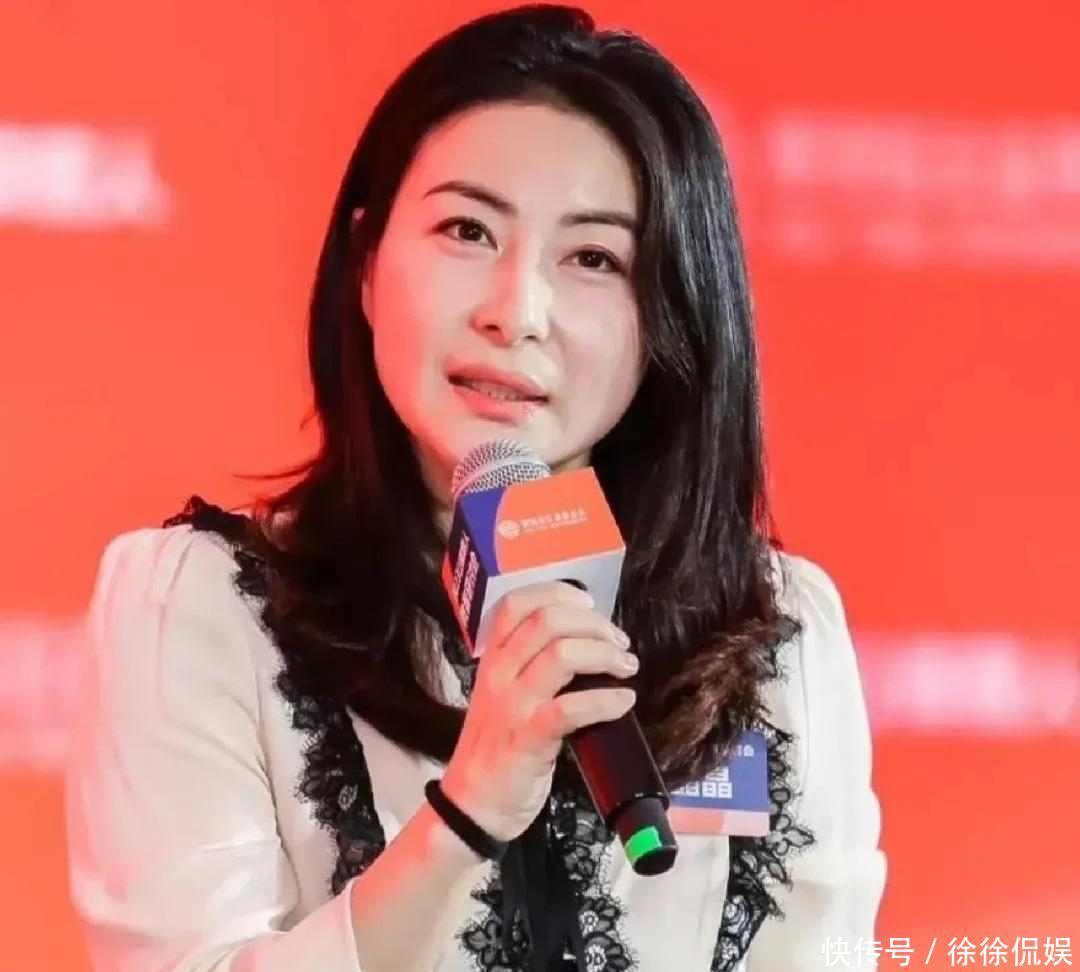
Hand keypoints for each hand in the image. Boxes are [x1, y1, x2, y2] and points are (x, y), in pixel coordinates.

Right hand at [440, 581, 637, 843]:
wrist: (473, 806)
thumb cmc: (496, 748)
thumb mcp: (503, 696)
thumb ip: (531, 667)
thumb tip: (585, 644)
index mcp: (492, 659)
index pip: (515, 603)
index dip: (557, 593)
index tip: (589, 604)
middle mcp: (498, 674)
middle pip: (547, 621)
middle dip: (593, 624)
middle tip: (619, 642)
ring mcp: (512, 705)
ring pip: (562, 655)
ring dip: (605, 655)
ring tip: (626, 667)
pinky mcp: (528, 738)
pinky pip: (572, 707)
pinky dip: (606, 700)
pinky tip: (623, 702)